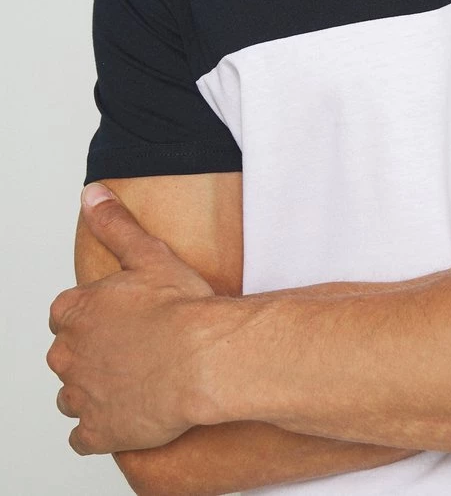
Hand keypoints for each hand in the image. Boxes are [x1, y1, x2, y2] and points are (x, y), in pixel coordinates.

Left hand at [46, 184, 216, 455]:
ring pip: (73, 395)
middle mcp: (68, 354)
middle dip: (93, 352)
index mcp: (75, 311)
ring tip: (133, 380)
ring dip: (94, 389)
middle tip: (133, 347)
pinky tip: (126, 415)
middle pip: (68, 354)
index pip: (67, 313)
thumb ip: (115, 224)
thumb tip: (93, 194)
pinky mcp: (97, 432)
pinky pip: (84, 436)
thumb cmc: (181, 309)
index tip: (121, 317)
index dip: (96, 315)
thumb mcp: (148, 253)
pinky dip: (100, 428)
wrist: (203, 360)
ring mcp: (81, 396)